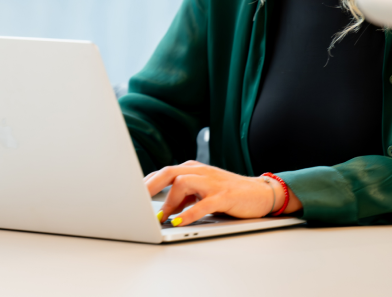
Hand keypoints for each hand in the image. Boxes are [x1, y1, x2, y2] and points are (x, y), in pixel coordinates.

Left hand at [145, 161, 301, 225]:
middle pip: (169, 172)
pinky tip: (179, 222)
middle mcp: (201, 172)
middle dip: (149, 186)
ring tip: (163, 217)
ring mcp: (213, 183)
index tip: (132, 195)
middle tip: (136, 201)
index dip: (146, 183)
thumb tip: (162, 210)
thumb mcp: (202, 191)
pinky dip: (188, 214)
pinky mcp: (224, 196)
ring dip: (169, 202)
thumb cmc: (228, 193)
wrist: (259, 192)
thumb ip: (183, 196)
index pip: (164, 171)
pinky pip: (203, 203)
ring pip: (183, 183)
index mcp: (194, 169)